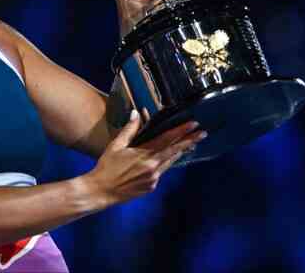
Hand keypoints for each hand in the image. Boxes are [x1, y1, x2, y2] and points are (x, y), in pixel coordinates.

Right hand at [83, 110, 205, 206]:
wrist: (101, 191)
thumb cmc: (107, 166)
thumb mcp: (116, 145)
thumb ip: (129, 129)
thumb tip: (137, 113)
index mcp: (144, 154)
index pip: (167, 139)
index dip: (181, 131)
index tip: (193, 124)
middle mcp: (153, 167)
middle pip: (175, 151)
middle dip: (190, 141)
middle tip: (203, 133)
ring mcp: (154, 178)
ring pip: (170, 161)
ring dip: (180, 151)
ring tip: (191, 143)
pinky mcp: (152, 186)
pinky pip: (162, 171)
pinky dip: (165, 162)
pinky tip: (166, 157)